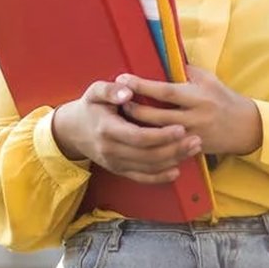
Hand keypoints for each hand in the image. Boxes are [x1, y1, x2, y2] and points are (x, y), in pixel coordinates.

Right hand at [51, 79, 202, 183]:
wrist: (72, 130)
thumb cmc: (90, 106)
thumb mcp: (95, 91)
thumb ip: (110, 90)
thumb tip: (127, 91)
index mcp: (107, 129)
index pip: (138, 137)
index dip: (161, 135)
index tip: (181, 128)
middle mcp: (111, 150)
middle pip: (148, 155)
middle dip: (174, 149)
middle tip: (196, 139)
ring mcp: (115, 163)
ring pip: (148, 167)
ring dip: (173, 160)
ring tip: (194, 149)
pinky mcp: (118, 170)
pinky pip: (141, 178)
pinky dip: (160, 177)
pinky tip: (177, 170)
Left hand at [117, 66, 261, 156]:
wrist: (244, 127)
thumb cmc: (223, 97)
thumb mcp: (208, 79)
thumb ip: (185, 71)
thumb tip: (160, 59)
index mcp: (198, 96)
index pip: (165, 91)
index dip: (143, 85)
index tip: (123, 78)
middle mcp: (194, 117)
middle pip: (157, 116)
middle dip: (134, 109)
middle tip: (116, 101)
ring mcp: (192, 136)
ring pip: (158, 135)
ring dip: (138, 127)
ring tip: (121, 118)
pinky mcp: (191, 149)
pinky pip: (166, 148)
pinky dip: (150, 142)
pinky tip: (136, 137)